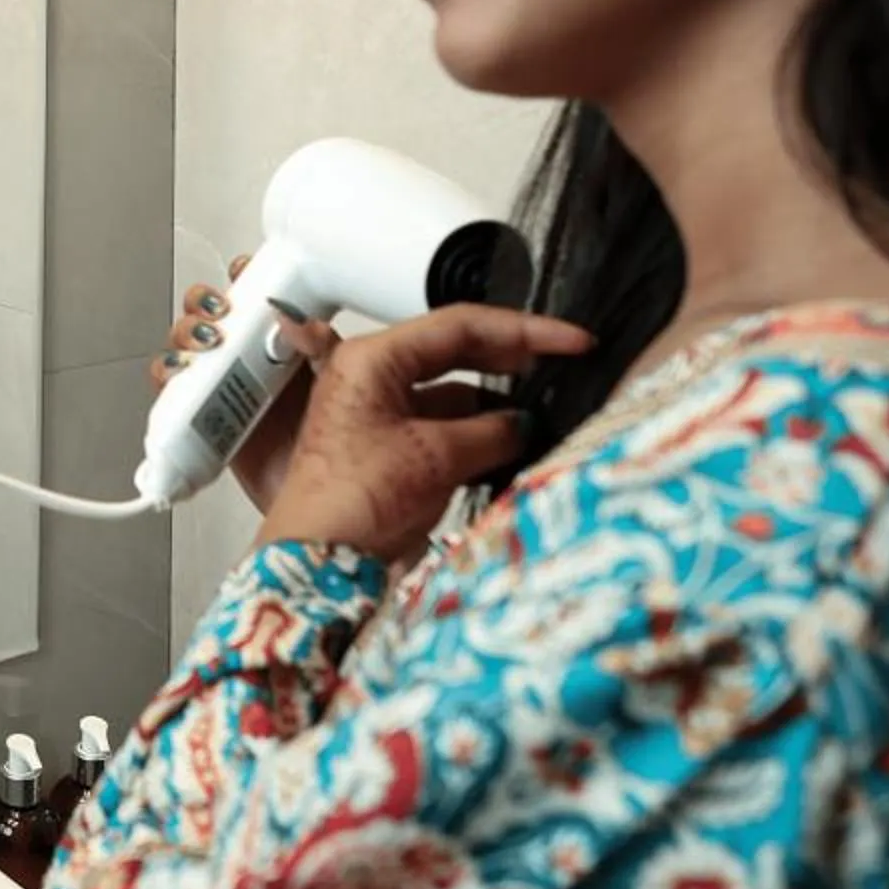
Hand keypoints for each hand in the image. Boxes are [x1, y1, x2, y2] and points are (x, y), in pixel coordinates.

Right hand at [154, 259, 315, 510]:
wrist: (320, 502)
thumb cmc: (338, 445)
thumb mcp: (343, 381)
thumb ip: (326, 345)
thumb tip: (296, 320)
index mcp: (282, 342)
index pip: (255, 294)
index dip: (242, 278)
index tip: (243, 274)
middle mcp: (248, 359)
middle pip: (210, 313)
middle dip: (204, 305)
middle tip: (220, 317)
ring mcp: (223, 387)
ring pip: (186, 347)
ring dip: (184, 339)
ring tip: (203, 350)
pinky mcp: (202, 417)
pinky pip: (171, 392)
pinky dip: (167, 382)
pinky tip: (181, 382)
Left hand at [251, 304, 590, 559]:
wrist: (318, 561)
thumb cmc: (355, 501)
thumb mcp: (437, 457)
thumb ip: (491, 431)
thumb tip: (523, 423)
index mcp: (372, 359)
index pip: (459, 326)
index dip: (523, 330)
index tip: (570, 341)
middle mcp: (370, 377)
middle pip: (453, 351)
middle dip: (509, 357)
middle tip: (563, 361)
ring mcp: (377, 412)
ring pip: (450, 392)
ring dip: (494, 404)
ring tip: (544, 410)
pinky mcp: (385, 447)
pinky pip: (440, 426)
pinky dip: (476, 434)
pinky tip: (511, 445)